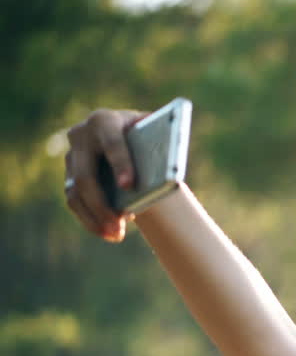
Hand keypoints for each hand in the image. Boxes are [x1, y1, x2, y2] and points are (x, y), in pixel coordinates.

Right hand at [64, 108, 146, 242]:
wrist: (127, 134)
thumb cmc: (146, 135)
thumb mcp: (153, 131)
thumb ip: (159, 141)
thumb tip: (167, 167)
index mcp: (104, 120)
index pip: (112, 144)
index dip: (120, 164)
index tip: (129, 186)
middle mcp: (81, 136)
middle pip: (87, 175)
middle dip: (102, 202)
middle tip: (121, 222)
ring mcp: (71, 156)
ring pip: (75, 192)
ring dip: (95, 216)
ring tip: (116, 235)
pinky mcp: (69, 175)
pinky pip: (74, 201)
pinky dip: (90, 219)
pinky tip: (107, 233)